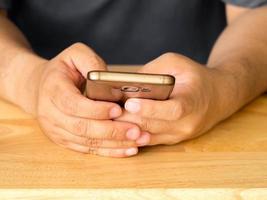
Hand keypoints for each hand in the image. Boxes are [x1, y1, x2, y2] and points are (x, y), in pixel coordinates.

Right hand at [35, 43, 149, 156]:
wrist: (40, 87)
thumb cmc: (63, 70)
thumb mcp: (75, 55)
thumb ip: (91, 62)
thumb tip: (109, 79)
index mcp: (53, 89)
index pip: (73, 104)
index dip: (95, 109)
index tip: (118, 109)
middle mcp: (50, 113)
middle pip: (81, 127)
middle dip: (111, 131)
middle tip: (136, 130)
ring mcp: (56, 130)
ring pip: (86, 142)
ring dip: (114, 143)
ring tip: (138, 141)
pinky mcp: (64, 140)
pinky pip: (88, 149)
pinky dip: (109, 151)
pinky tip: (128, 150)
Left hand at [116, 53, 227, 144]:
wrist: (218, 96)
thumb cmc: (195, 77)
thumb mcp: (176, 63)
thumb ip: (153, 72)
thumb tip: (127, 83)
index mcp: (192, 102)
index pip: (171, 110)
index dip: (150, 109)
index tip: (130, 103)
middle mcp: (187, 123)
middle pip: (155, 126)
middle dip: (130, 120)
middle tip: (109, 112)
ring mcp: (180, 135)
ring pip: (150, 136)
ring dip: (129, 129)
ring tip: (110, 120)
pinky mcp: (174, 139)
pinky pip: (151, 140)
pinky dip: (135, 135)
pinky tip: (121, 128)